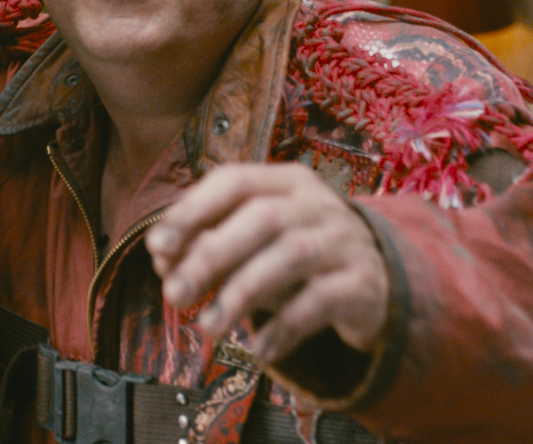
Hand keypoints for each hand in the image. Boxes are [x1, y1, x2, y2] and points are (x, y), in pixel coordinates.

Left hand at [146, 163, 387, 363]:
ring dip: (241, 293)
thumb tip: (163, 258)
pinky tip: (258, 350)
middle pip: (262, 217)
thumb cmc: (299, 256)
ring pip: (291, 256)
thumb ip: (212, 242)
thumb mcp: (256, 242)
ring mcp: (344, 240)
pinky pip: (321, 301)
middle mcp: (318, 204)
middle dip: (211, 256)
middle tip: (174, 294)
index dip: (192, 211)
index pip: (234, 182)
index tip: (156, 248)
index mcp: (286, 182)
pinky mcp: (363, 282)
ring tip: (207, 328)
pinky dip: (284, 327)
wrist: (375, 279)